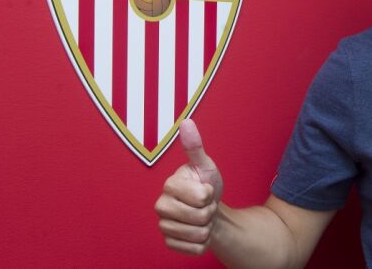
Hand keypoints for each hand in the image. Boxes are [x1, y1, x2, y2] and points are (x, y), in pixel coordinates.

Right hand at [155, 119, 223, 254]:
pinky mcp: (169, 243)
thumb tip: (186, 122)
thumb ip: (195, 147)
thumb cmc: (207, 186)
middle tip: (205, 205)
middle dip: (209, 212)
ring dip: (207, 227)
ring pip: (198, 234)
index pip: (201, 196)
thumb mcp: (205, 166)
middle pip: (199, 217)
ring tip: (201, 217)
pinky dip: (203, 243)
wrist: (209, 211)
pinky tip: (197, 231)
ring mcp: (164, 226)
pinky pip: (195, 249)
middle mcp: (161, 206)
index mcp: (170, 185)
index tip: (205, 189)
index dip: (209, 194)